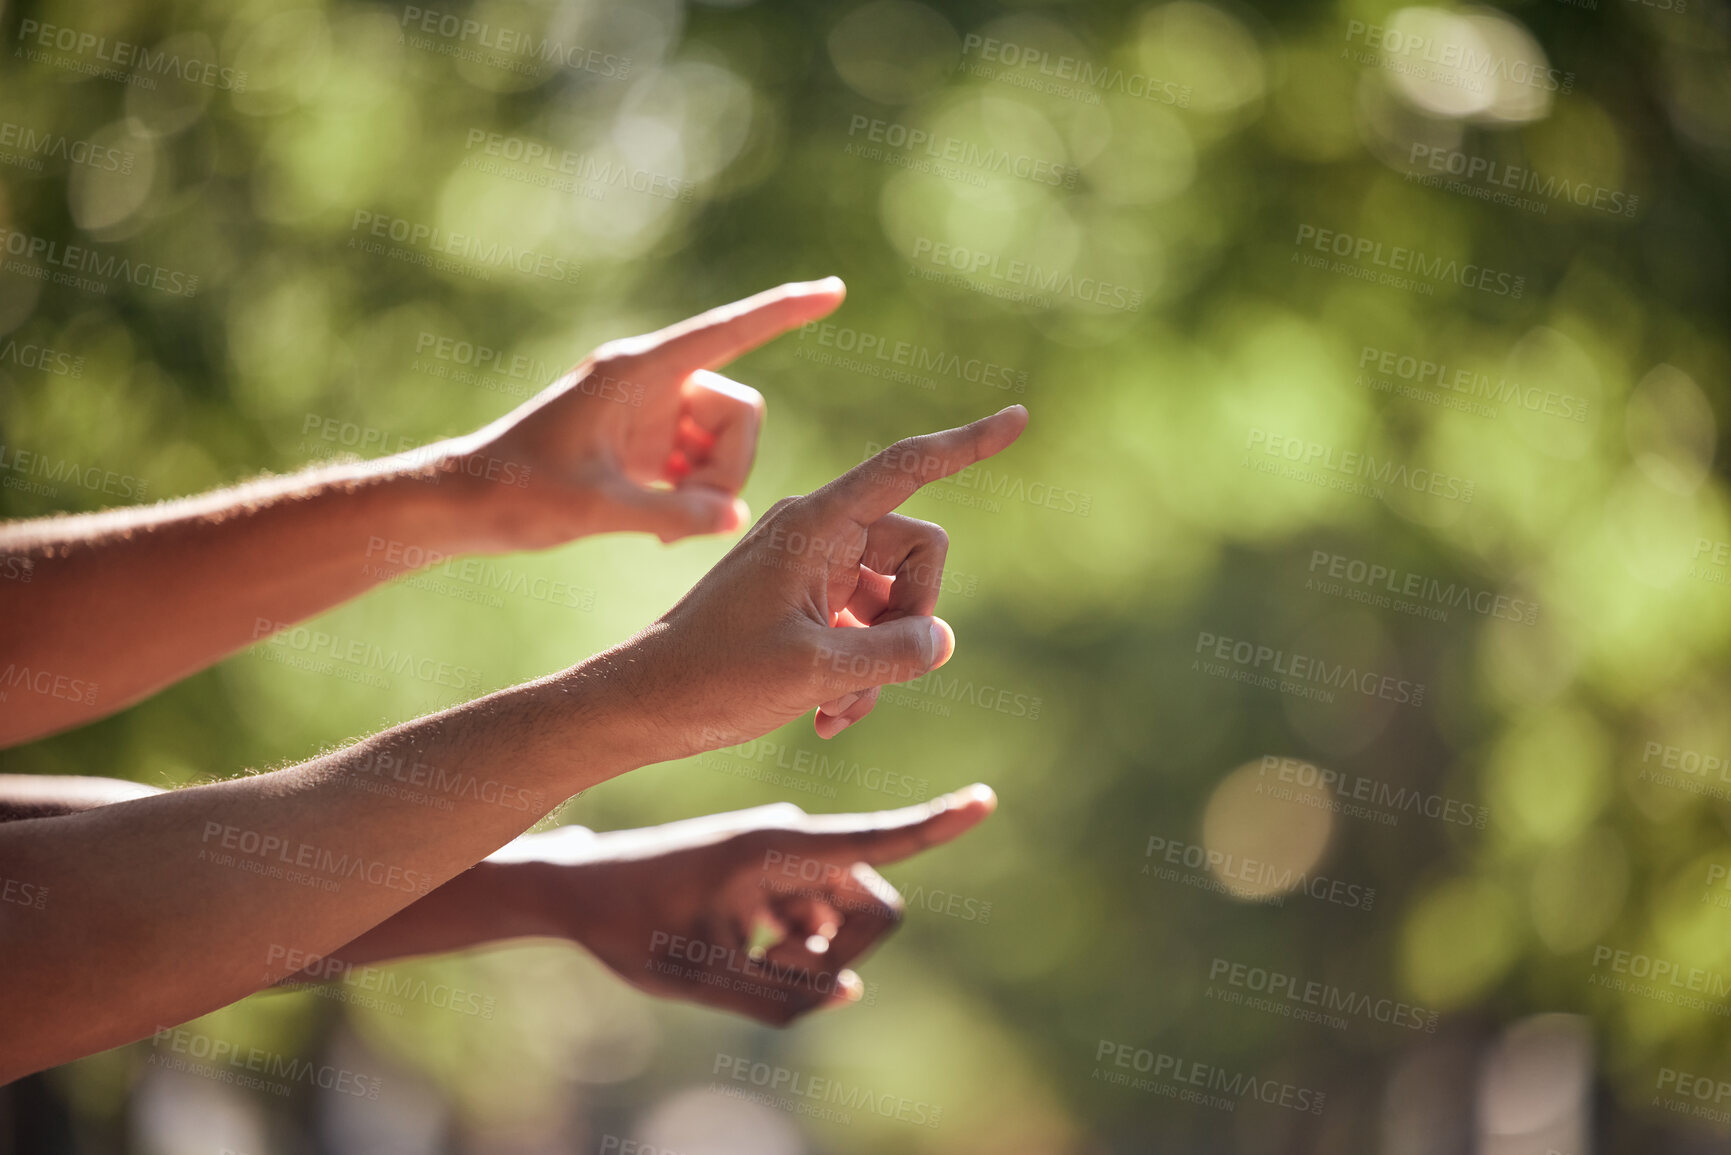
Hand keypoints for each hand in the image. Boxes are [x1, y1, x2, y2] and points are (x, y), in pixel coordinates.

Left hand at [441, 279, 846, 550]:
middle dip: (731, 466)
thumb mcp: (595, 509)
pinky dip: (694, 496)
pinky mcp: (644, 442)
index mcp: (637, 372)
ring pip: (724, 440)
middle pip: (738, 409)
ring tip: (665, 531)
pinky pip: (701, 462)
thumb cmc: (514, 494)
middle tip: (696, 517)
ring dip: (712, 488)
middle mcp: (650, 382)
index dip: (785, 311)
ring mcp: (650, 413)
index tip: (835, 291)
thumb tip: (735, 518)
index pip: (729, 332)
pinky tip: (660, 530)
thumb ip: (672, 512)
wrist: (463, 504)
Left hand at [514, 786, 996, 1024]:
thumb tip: (847, 992)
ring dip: (810, 959)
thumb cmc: (630, 924)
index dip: (933, 825)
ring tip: (742, 961)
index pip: (873, 836)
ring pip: (845, 925)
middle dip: (843, 956)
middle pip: (875, 907)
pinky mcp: (777, 879)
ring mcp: (787, 862)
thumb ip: (777, 997)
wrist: (579, 888)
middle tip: (773, 973)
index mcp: (778, 846)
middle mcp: (794, 845)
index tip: (985, 800)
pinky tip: (737, 951)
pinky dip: (793, 953)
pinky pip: (817, 926)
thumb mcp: (698, 976)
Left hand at [599, 404, 1028, 762]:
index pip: (907, 467)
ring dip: (883, 660)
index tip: (1021, 418)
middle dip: (913, 618)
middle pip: (918, 551)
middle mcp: (818, 533)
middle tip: (875, 674)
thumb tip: (940, 639)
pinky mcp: (803, 603)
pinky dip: (860, 671)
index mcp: (815, 524)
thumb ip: (896, 653)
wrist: (641, 706)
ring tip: (839, 709)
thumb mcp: (816, 672)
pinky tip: (829, 716)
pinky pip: (866, 626)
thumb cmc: (713, 679)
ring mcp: (812, 568)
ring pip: (895, 600)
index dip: (967, 444)